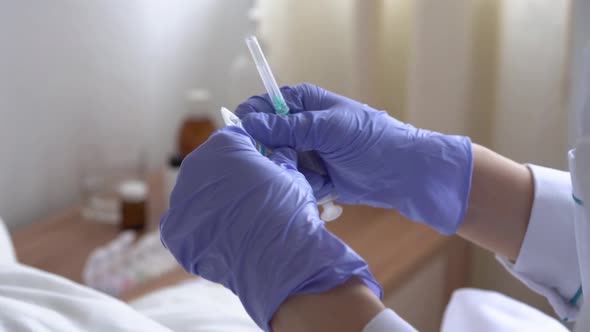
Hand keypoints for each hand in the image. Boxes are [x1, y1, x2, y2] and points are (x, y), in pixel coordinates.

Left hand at [159, 127, 380, 329]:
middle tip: (247, 198)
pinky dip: (198, 230)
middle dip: (226, 179)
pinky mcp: (173, 231)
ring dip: (211, 204)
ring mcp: (181, 199)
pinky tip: (219, 239)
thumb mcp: (293, 174)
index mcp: (224, 144)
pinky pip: (183, 224)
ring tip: (236, 223)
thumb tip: (281, 153)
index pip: (232, 138)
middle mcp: (195, 166)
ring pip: (195, 195)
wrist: (280, 259)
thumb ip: (280, 158)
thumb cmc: (289, 212)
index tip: (257, 166)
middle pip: (208, 166)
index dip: (247, 152)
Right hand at [236, 83, 472, 233]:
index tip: (247, 138)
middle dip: (272, 153)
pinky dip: (305, 186)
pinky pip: (294, 180)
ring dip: (290, 172)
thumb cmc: (371, 140)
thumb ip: (288, 127)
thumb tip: (249, 123)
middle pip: (266, 138)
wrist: (403, 173)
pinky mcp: (314, 176)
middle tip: (288, 162)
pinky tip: (326, 186)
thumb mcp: (328, 129)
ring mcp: (307, 152)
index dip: (252, 120)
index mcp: (304, 102)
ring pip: (278, 162)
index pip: (264, 105)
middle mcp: (302, 126)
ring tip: (316, 176)